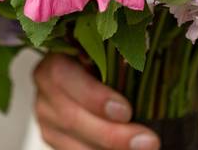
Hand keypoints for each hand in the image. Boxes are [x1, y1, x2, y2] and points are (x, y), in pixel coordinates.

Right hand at [33, 54, 159, 149]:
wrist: (98, 81)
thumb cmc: (114, 62)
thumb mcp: (115, 57)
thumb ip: (123, 64)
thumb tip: (152, 75)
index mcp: (57, 57)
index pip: (63, 76)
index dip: (93, 96)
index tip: (126, 112)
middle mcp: (45, 87)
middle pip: (71, 116)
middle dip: (111, 133)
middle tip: (147, 141)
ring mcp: (45, 115)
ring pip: (72, 141)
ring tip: (143, 148)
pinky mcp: (52, 136)